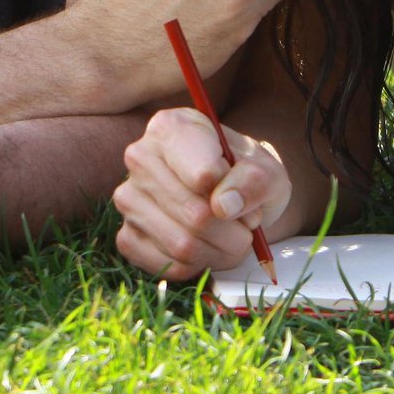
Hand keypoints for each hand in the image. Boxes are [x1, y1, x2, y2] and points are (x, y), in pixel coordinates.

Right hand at [114, 108, 290, 278]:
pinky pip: (169, 266)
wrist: (230, 196)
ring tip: (232, 236)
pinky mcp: (127, 236)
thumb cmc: (244, 176)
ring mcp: (128, 198)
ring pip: (182, 244)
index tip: (240, 189)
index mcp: (171, 127)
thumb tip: (223, 206)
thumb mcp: (266, 170)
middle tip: (247, 223)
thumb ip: (254, 181)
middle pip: (195, 215)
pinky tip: (207, 247)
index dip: (233, 192)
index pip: (203, 175)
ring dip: (220, 251)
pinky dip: (199, 265)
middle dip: (232, 230)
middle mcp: (140, 158)